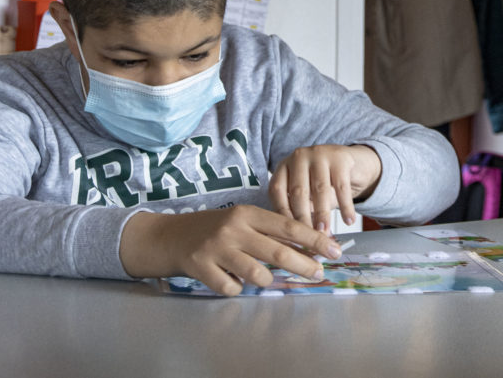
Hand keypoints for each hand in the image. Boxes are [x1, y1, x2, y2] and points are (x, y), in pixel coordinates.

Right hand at [119, 206, 343, 295]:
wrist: (167, 236)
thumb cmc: (213, 230)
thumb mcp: (241, 222)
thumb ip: (269, 233)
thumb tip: (308, 249)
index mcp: (247, 214)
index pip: (289, 226)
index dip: (314, 239)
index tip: (335, 250)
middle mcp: (234, 229)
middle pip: (278, 252)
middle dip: (304, 265)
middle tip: (320, 274)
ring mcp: (216, 249)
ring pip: (257, 274)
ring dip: (267, 281)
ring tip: (264, 278)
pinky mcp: (201, 268)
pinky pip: (231, 288)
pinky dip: (236, 289)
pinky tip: (230, 280)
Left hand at [269, 144, 382, 232]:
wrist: (350, 162)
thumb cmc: (322, 182)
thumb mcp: (305, 192)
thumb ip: (298, 210)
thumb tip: (296, 241)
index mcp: (284, 166)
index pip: (277, 191)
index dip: (282, 214)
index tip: (288, 235)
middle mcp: (299, 157)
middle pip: (298, 191)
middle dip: (303, 219)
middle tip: (308, 239)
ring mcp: (319, 154)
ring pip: (320, 189)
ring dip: (322, 214)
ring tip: (325, 233)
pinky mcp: (340, 157)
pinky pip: (342, 186)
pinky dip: (346, 206)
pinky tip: (349, 220)